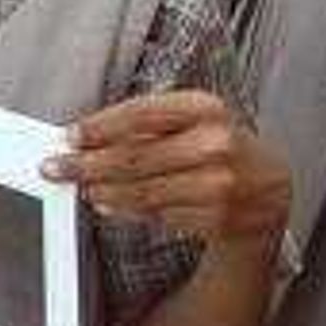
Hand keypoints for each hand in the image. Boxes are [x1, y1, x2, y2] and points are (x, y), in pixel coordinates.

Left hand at [46, 88, 290, 245]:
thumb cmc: (220, 145)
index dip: (100, 126)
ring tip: (81, 187)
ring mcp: (219, 184)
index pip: (142, 114)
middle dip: (88, 164)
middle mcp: (216, 143)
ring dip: (103, 190)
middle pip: (136, 157)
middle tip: (56, 168)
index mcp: (207, 107)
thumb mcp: (195, 119)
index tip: (70, 135)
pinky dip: (127, 210)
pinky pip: (158, 215)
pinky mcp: (217, 218)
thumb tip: (88, 138)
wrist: (269, 188)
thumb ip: (148, 123)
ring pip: (143, 191)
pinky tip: (108, 205)